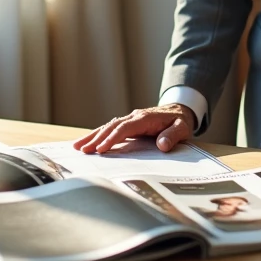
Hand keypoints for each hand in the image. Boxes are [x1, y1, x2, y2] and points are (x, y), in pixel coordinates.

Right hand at [73, 104, 196, 153]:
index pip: (125, 128)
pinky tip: (88, 141)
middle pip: (112, 127)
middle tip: (83, 150)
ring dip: (93, 136)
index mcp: (145, 118)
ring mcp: (130, 119)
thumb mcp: (182, 128)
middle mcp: (135, 117)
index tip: (101, 149)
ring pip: (108, 126)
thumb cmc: (180, 121)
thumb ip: (172, 136)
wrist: (181, 110)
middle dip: (96, 138)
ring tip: (78, 146)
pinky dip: (99, 134)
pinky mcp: (129, 124)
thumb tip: (162, 145)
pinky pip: (111, 128)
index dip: (112, 138)